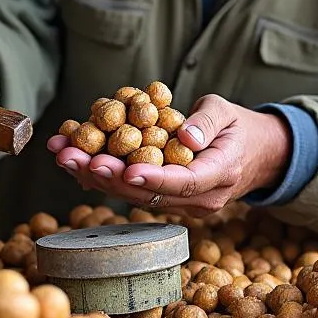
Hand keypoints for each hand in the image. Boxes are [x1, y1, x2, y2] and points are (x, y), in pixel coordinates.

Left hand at [47, 94, 291, 218]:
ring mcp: (182, 206)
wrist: (255, 156)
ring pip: (134, 196)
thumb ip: (208, 120)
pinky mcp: (166, 201)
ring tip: (62, 154)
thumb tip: (184, 133)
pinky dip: (103, 176)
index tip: (125, 171)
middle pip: (148, 195)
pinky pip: (133, 192)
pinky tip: (74, 160)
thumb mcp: (229, 112)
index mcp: (219, 176)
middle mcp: (199, 200)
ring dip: (95, 177)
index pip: (184, 182)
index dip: (152, 179)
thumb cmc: (239, 128)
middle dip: (107, 177)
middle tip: (73, 158)